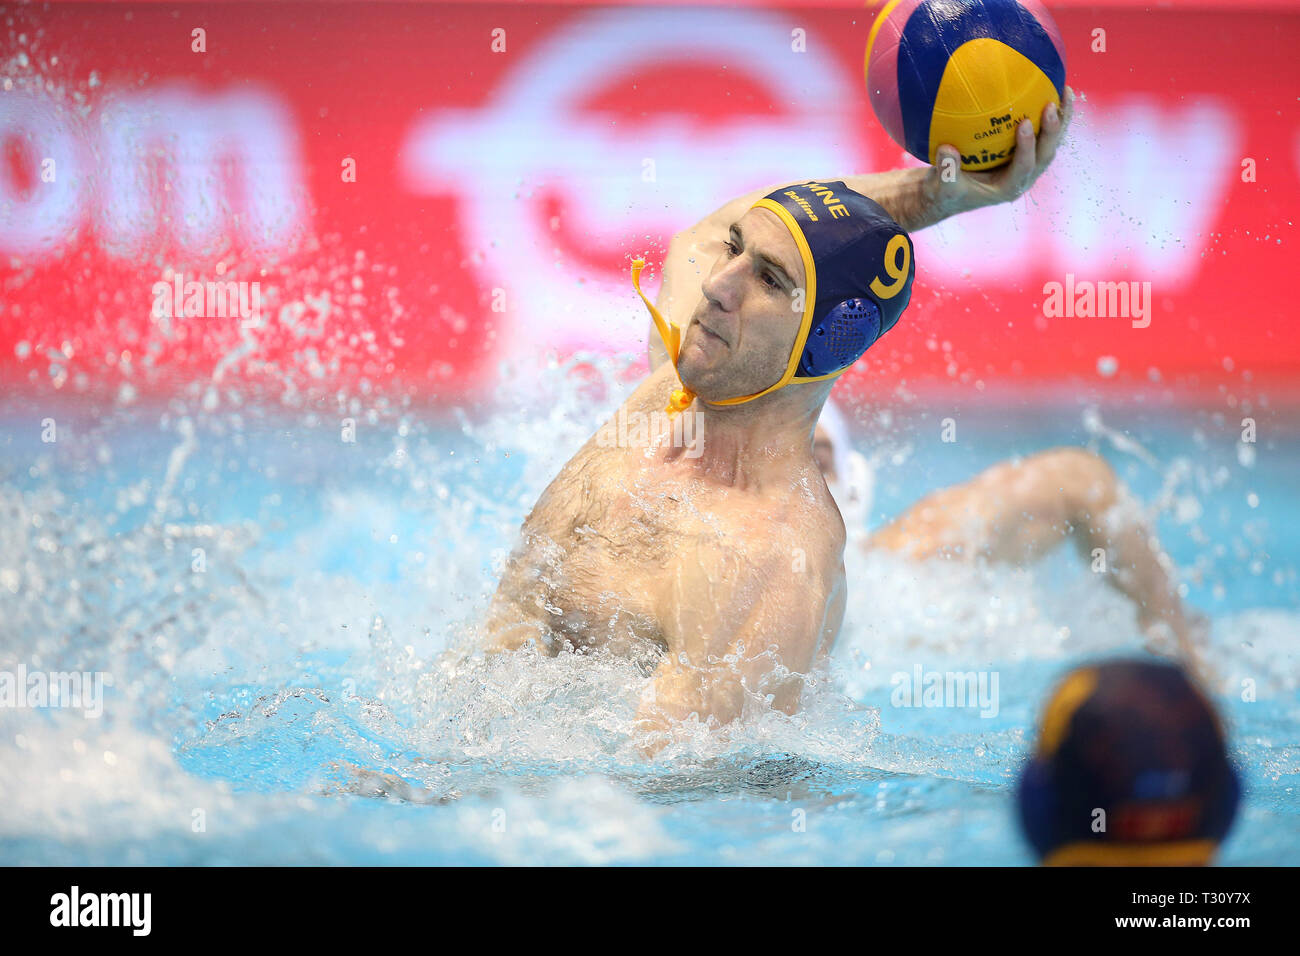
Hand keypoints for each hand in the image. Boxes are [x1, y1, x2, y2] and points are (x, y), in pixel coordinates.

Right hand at [928, 85, 1074, 212]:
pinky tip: (1051, 88)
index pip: (1023, 167)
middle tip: (1051, 106)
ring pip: (1050, 142)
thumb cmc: (946, 189)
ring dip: (1061, 119)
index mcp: (1007, 188)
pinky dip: (1051, 114)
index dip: (1027, 147)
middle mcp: (1023, 177)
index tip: (1024, 124)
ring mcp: (1028, 164)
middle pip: (1045, 154)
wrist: (950, 190)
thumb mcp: (942, 185)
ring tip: (1064, 91)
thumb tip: (946, 149)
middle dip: (1052, 131)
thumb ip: (946, 170)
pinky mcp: (1026, 152)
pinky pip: (1043, 132)